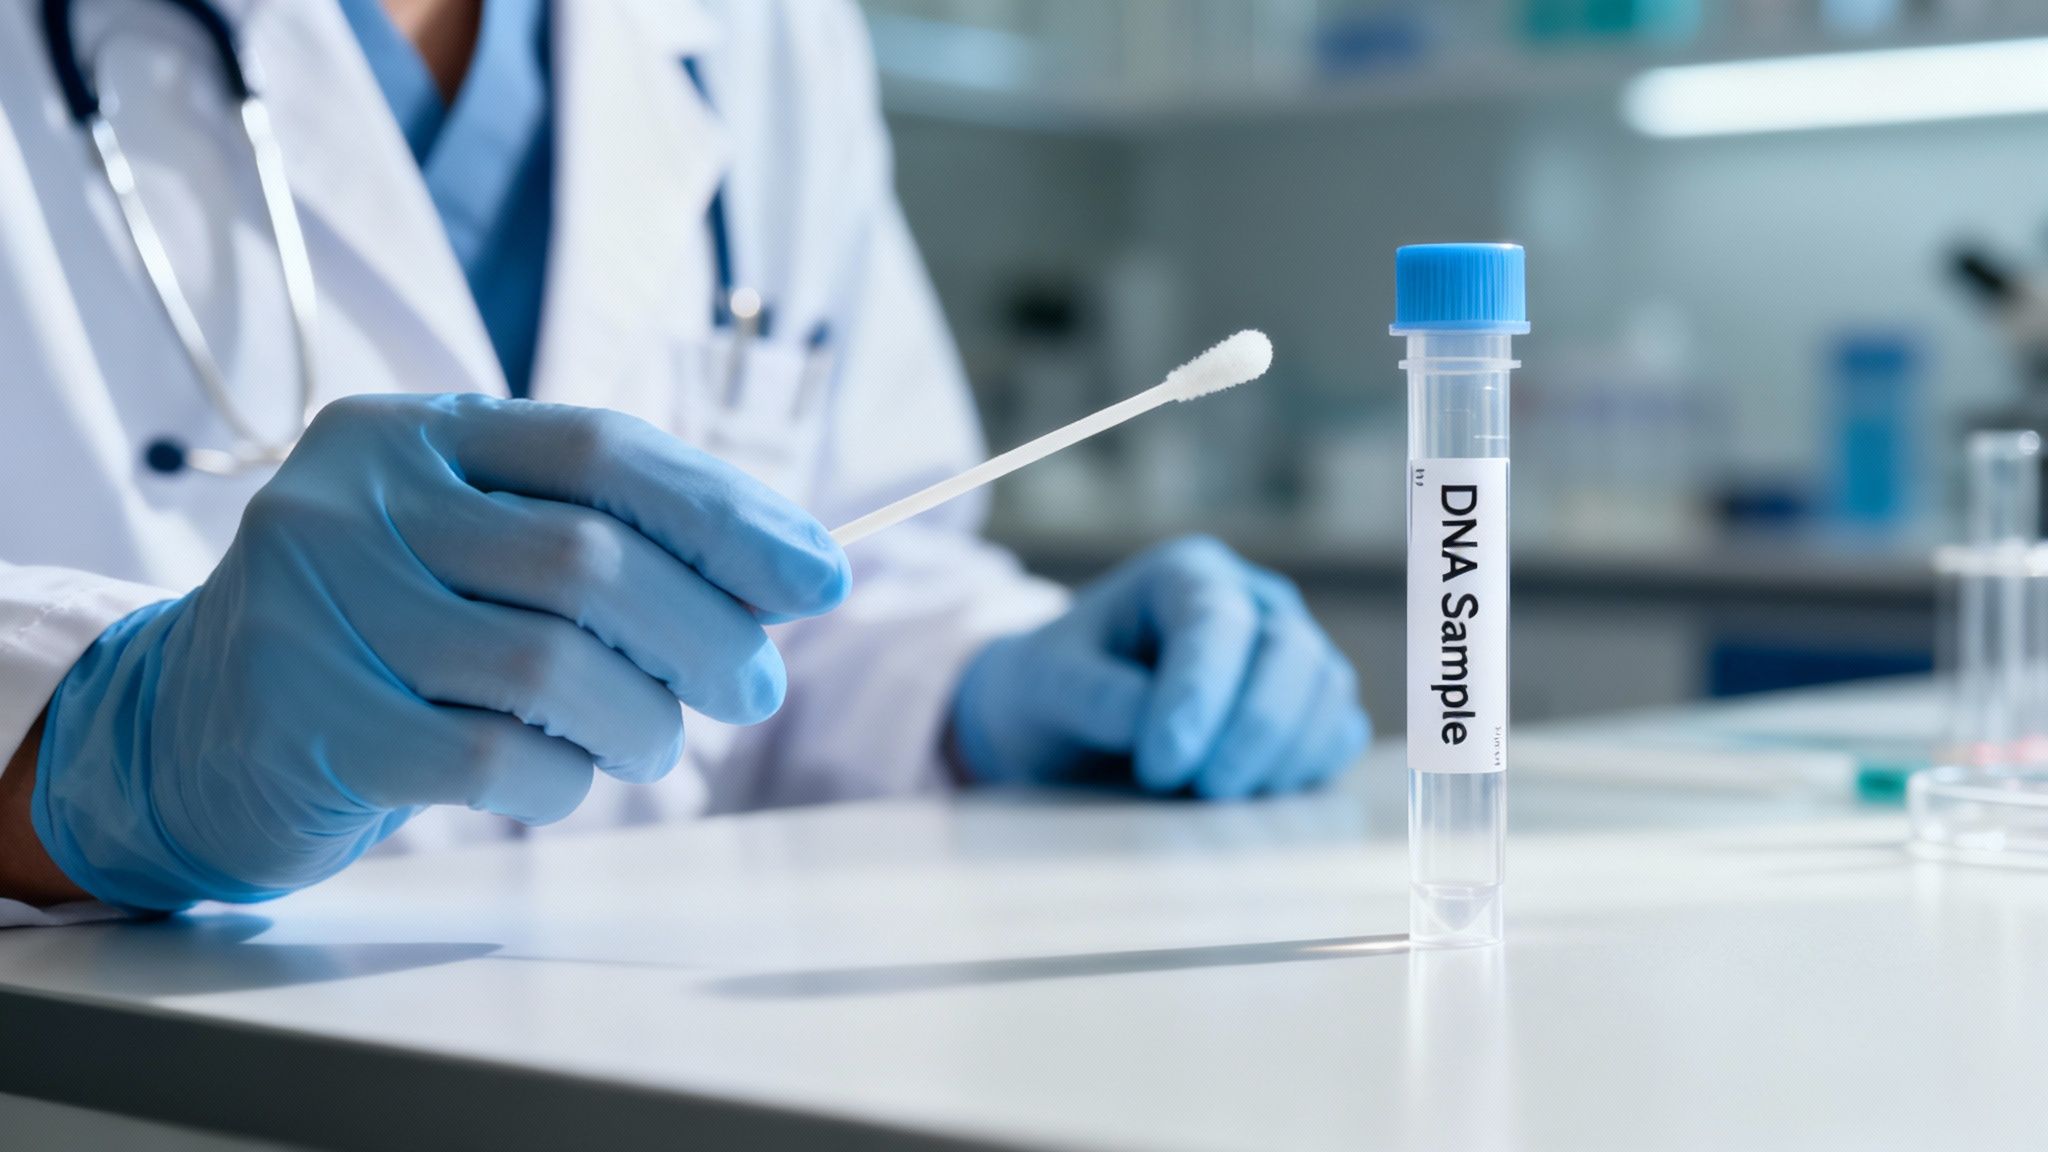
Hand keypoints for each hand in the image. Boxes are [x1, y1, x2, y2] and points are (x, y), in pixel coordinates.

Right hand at [32, 394, 848, 909]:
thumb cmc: (386, 629)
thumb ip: (608, 535)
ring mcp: (318, 606)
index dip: (731, 517)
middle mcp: (353, 498)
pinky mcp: (310, 721)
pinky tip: (567, 777)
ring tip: (657, 740)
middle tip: (753, 685)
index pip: (605, 451)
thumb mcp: (474, 544)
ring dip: (644, 720)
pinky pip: (493, 758)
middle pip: (590, 561)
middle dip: (709, 635)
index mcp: (413, 433)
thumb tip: (796, 570)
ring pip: (550, 666)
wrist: (195, 725)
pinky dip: (565, 779)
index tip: (821, 577)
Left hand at [951, 536, 1368, 798]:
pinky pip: (1339, 730)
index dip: (1198, 696)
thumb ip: (1092, 695)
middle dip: (1251, 729)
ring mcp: (1290, 649)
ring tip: (1215, 799)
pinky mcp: (1309, 704)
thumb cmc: (1057, 687)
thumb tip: (1150, 722)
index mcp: (1185, 574)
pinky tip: (1253, 795)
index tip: (1160, 765)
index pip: (1217, 622)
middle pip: (1290, 651)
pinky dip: (1309, 767)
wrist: (1068, 716)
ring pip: (1326, 689)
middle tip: (1200, 791)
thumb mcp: (1047, 683)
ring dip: (1282, 754)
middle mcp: (1252, 599)